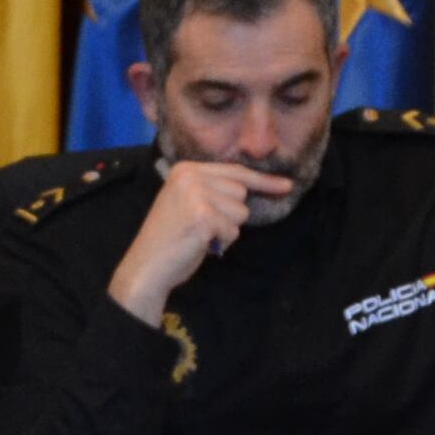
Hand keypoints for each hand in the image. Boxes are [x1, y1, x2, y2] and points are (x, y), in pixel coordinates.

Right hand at [108, 161, 292, 322]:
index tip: (287, 185)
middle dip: (230, 214)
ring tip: (199, 235)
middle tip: (201, 226)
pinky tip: (200, 244)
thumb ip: (214, 190)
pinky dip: (222, 242)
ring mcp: (196, 195)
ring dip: (226, 229)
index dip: (263, 181)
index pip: (235, 172)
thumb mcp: (188, 202)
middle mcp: (190, 176)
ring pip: (240, 212)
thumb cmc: (170, 239)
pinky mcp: (203, 216)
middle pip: (241, 192)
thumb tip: (257, 188)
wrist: (147, 265)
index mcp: (185, 169)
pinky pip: (234, 230)